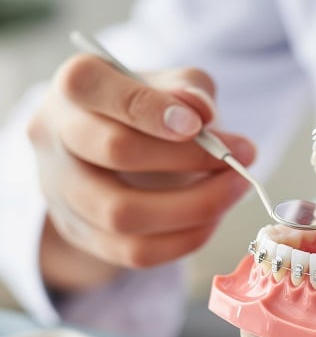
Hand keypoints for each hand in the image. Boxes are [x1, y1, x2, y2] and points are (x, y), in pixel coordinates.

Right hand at [29, 53, 255, 291]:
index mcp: (74, 85)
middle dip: (189, 158)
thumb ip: (189, 89)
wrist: (118, 153)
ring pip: (122, 214)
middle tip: (240, 159)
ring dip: (194, 207)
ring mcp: (61, 190)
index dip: (150, 109)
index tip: (200, 123)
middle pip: (115, 151)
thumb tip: (201, 113)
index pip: (93, 88)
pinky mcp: (81, 233)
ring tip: (234, 190)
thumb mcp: (172, 84)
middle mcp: (54, 135)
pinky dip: (185, 239)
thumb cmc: (151, 110)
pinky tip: (213, 218)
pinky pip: (135, 252)